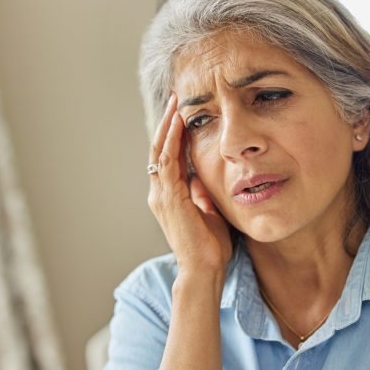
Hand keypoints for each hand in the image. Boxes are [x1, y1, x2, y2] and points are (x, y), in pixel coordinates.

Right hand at [147, 94, 232, 276]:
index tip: (182, 113)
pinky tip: (179, 123)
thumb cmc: (210, 247)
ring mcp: (161, 195)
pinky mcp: (169, 198)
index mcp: (169, 197)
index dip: (174, 135)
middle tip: (175, 99)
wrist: (204, 269)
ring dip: (168, 126)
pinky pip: (167, 162)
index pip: (169, 158)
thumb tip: (203, 178)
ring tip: (175, 103)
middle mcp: (160, 193)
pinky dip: (171, 141)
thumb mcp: (209, 213)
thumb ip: (203, 195)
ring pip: (160, 151)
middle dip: (168, 123)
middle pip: (160, 150)